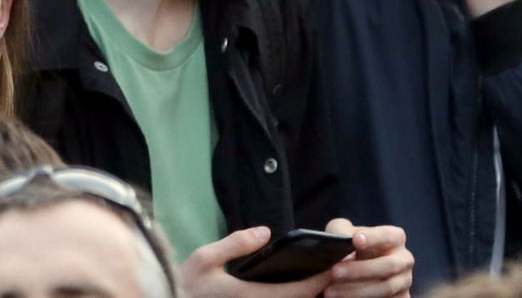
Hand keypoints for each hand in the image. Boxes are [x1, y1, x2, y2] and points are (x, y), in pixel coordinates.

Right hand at [180, 227, 333, 297]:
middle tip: (332, 265)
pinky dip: (293, 295)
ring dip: (307, 293)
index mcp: (253, 296)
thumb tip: (266, 231)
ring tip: (318, 273)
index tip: (334, 263)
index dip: (320, 279)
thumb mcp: (205, 259)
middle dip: (320, 286)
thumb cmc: (187, 285)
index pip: (299, 291)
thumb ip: (236, 243)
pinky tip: (295, 284)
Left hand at [322, 220, 412, 297]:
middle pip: (388, 266)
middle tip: (335, 272)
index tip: (355, 240)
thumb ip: (342, 231)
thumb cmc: (349, 247)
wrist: (354, 272)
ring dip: (356, 291)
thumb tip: (343, 240)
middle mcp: (404, 259)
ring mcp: (404, 281)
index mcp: (395, 238)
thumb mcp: (343, 233)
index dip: (373, 238)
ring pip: (385, 288)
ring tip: (331, 291)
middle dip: (359, 270)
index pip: (388, 235)